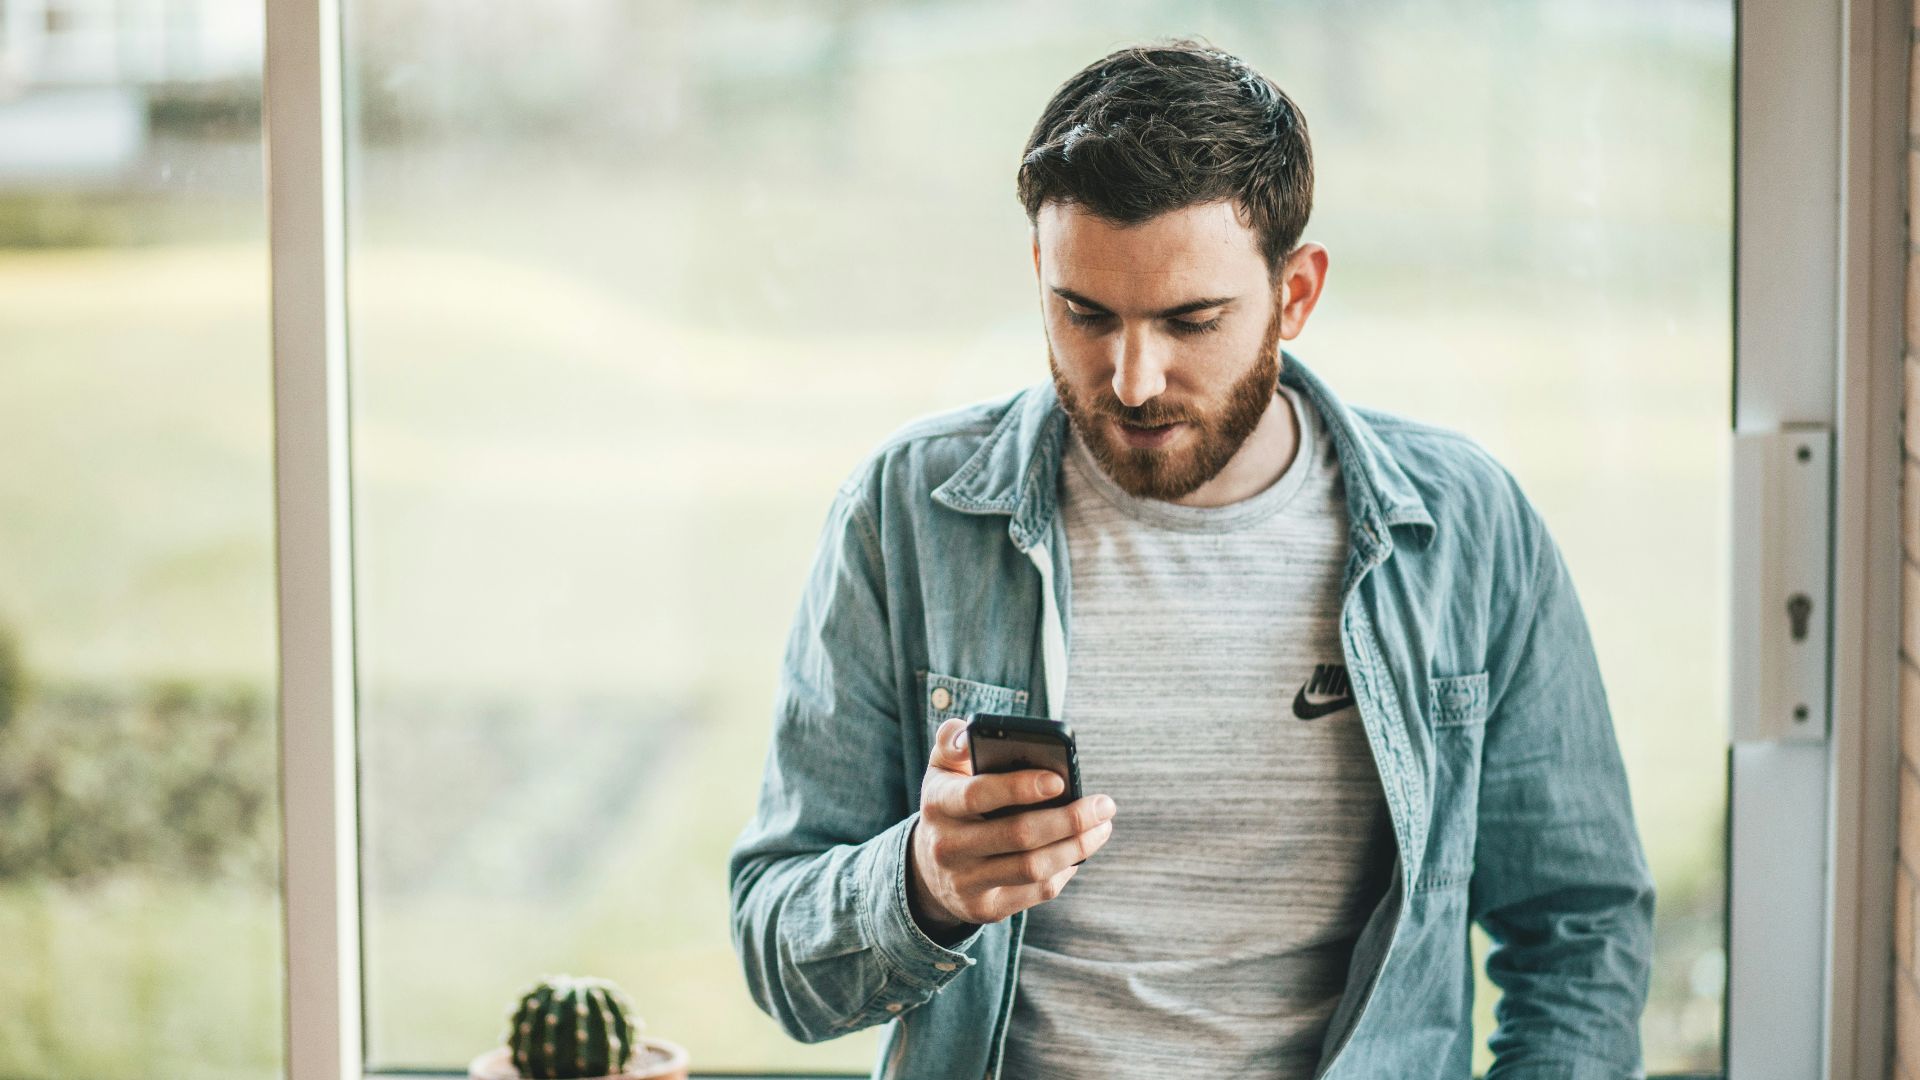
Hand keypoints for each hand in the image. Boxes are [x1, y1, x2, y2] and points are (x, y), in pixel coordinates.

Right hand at [906, 716, 1115, 941]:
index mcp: (938, 803)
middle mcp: (947, 846)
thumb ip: (954, 742)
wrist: (929, 868)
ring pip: (1033, 867)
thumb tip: (970, 735)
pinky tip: (1079, 852)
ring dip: (1076, 847)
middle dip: (1069, 819)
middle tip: (1104, 805)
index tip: (1060, 780)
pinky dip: (1064, 871)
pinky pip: (1035, 892)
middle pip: (1018, 835)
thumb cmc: (951, 803)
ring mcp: (965, 882)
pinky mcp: (984, 909)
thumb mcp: (942, 769)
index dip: (1019, 787)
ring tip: (1102, 827)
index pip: (978, 794)